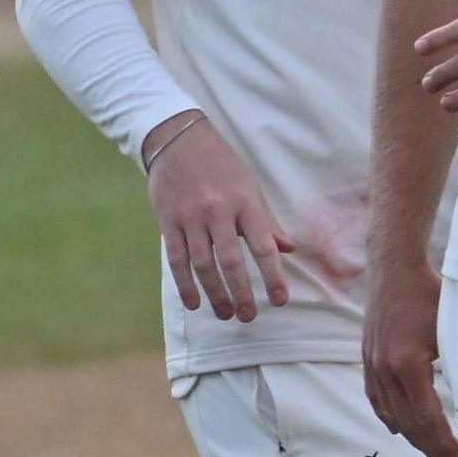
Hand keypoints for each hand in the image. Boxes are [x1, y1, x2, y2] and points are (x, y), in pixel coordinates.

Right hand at [143, 111, 294, 321]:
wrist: (178, 139)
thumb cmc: (221, 166)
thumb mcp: (250, 187)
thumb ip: (267, 221)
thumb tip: (289, 248)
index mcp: (245, 203)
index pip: (264, 246)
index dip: (273, 276)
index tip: (280, 300)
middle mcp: (218, 211)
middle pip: (232, 261)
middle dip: (242, 293)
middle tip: (248, 317)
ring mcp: (191, 217)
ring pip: (203, 264)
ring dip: (215, 294)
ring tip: (224, 314)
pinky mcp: (168, 221)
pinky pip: (177, 259)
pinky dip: (185, 284)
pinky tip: (194, 302)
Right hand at [363, 261, 457, 456]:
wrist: (395, 268)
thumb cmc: (429, 294)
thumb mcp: (452, 329)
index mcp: (407, 365)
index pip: (427, 418)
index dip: (444, 443)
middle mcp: (385, 370)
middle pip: (408, 424)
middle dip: (431, 447)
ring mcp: (372, 365)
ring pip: (391, 415)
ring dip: (412, 436)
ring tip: (433, 449)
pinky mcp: (368, 359)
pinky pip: (376, 399)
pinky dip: (391, 418)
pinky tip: (402, 428)